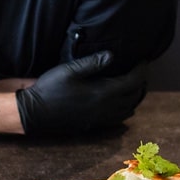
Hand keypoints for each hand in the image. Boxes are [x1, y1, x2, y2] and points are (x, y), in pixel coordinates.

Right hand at [16, 51, 147, 135]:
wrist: (35, 113)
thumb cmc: (51, 88)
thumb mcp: (70, 70)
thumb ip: (93, 63)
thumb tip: (112, 55)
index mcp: (103, 93)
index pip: (133, 82)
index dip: (141, 70)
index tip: (144, 60)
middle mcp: (105, 108)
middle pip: (134, 96)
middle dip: (141, 83)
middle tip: (140, 70)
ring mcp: (100, 119)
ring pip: (128, 109)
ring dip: (135, 97)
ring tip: (134, 85)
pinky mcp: (93, 124)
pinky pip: (118, 118)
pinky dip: (125, 109)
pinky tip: (121, 102)